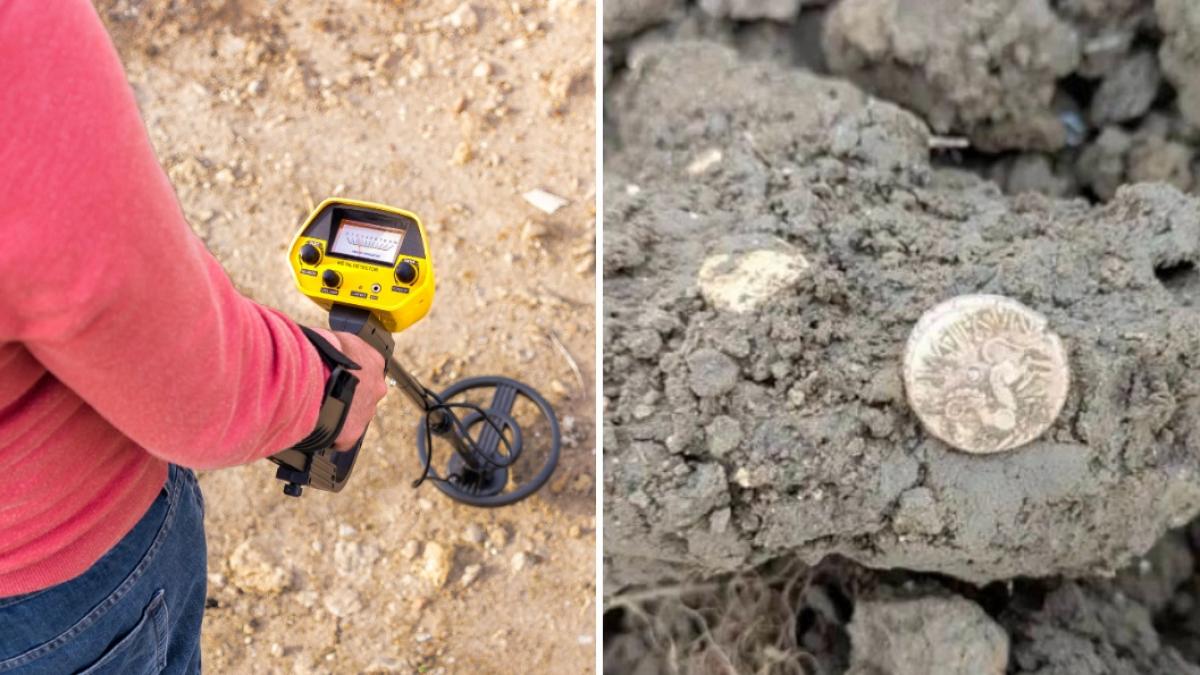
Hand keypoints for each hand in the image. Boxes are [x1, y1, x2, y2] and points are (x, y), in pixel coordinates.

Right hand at [309, 327, 387, 449]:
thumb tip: (325, 349)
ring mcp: (367, 411)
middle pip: (363, 395)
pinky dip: (330, 433)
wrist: (312, 372)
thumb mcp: (332, 337)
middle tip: (326, 394)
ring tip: (318, 408)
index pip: (366, 371)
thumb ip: (337, 349)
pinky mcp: (353, 432)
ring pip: (354, 416)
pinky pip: (342, 437)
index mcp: (374, 361)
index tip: (335, 377)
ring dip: (339, 413)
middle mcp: (377, 387)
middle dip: (347, 396)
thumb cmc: (318, 350)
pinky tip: (316, 424)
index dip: (349, 375)